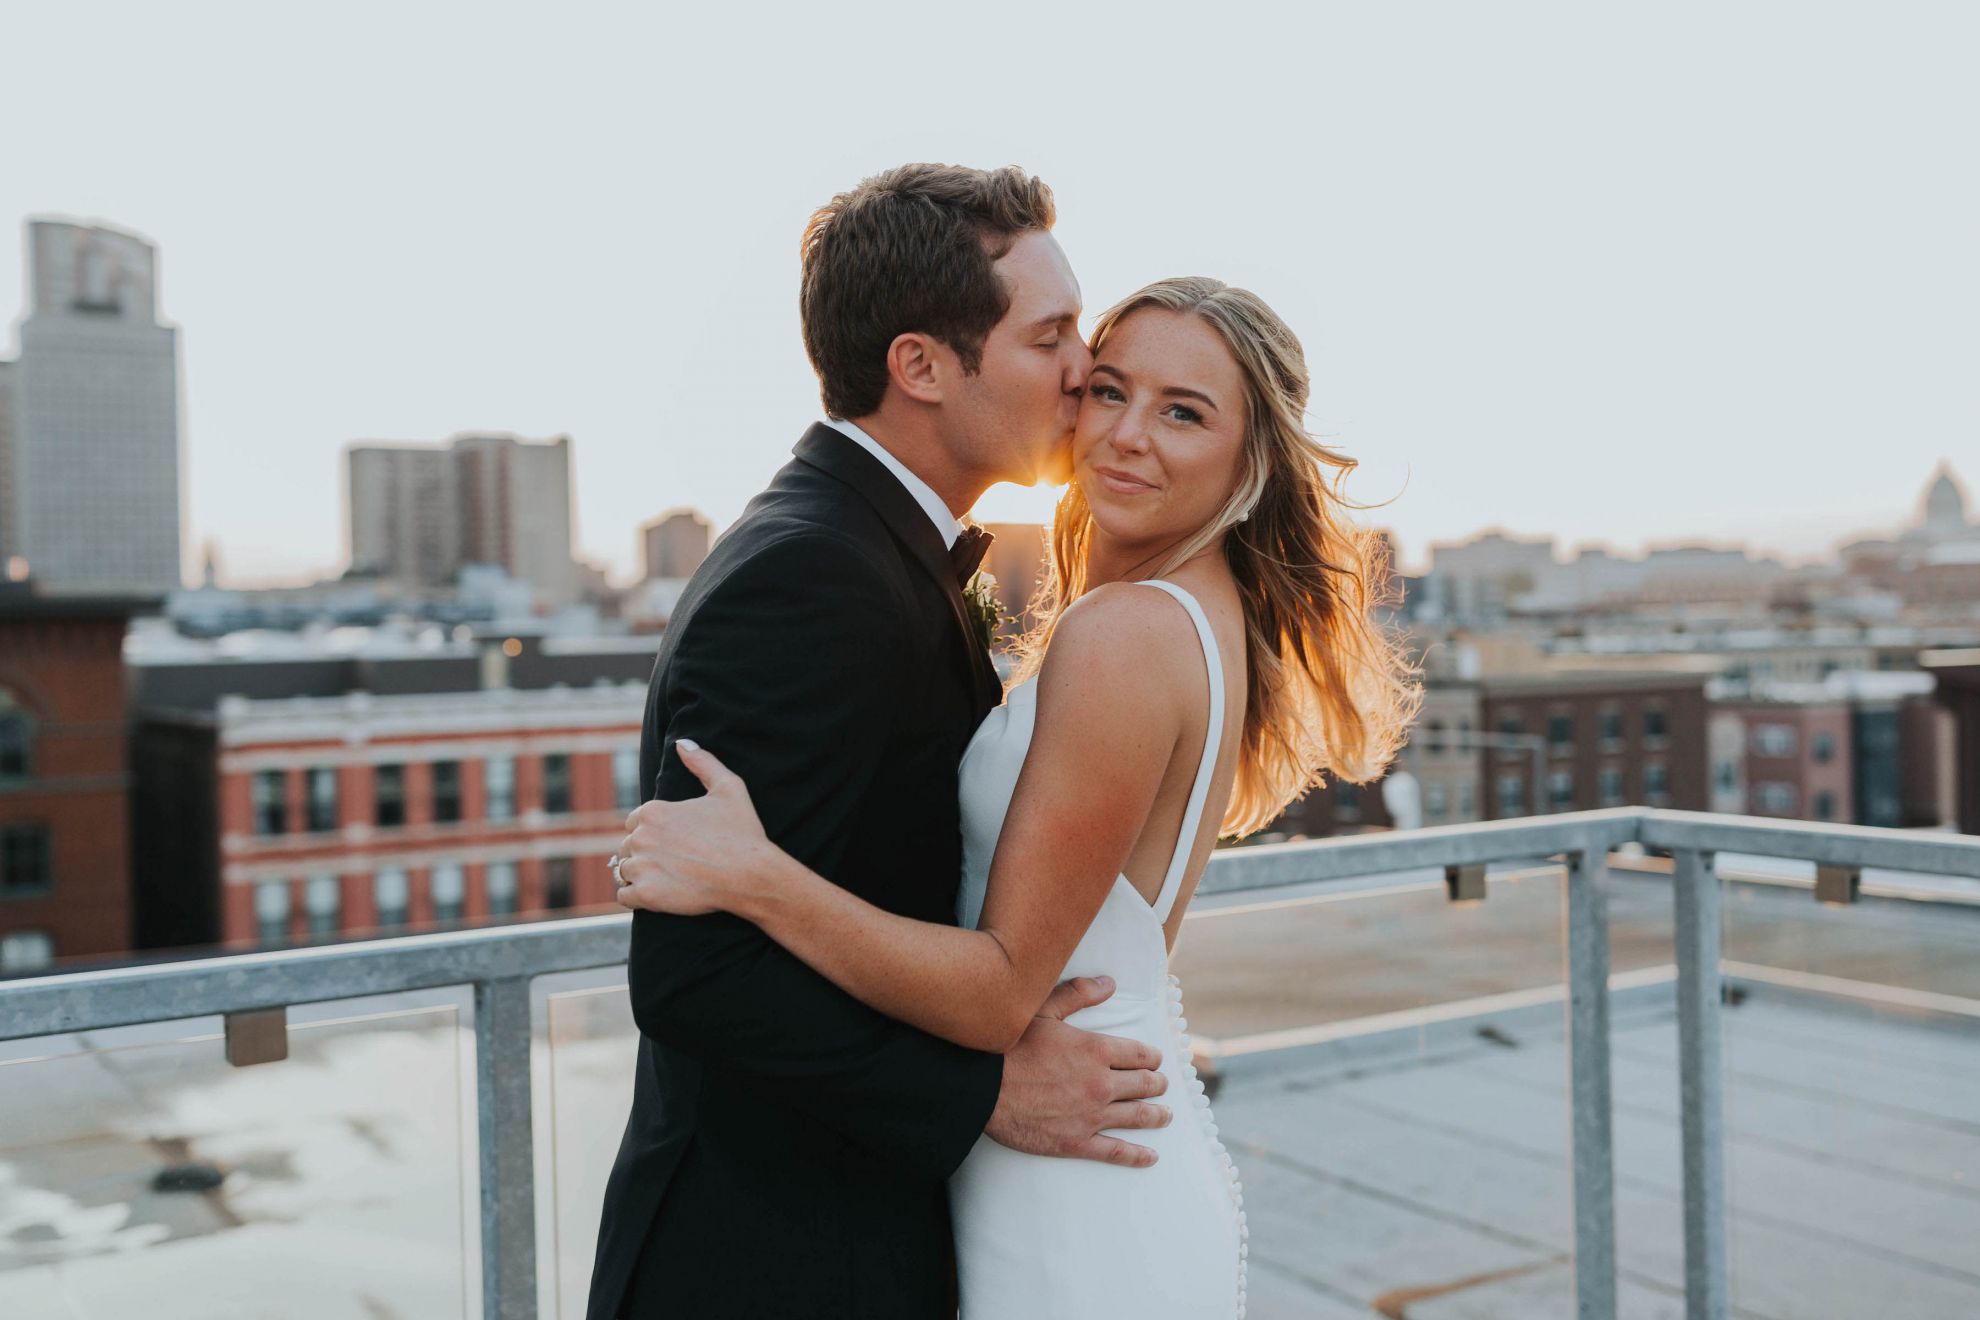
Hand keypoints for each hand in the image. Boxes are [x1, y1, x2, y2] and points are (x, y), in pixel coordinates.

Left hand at [614, 740, 781, 917]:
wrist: (751, 874)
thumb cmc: (742, 833)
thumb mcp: (729, 788)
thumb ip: (702, 762)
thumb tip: (682, 743)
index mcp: (655, 811)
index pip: (634, 822)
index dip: (652, 832)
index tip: (672, 843)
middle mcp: (642, 837)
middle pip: (627, 846)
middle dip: (645, 854)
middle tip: (672, 863)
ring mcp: (642, 867)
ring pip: (624, 871)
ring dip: (639, 876)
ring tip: (665, 879)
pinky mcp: (647, 895)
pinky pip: (624, 896)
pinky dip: (635, 896)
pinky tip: (655, 894)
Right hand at [984, 976, 1170, 1167]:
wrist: (981, 1088)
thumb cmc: (1008, 1046)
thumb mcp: (1043, 1010)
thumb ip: (1078, 994)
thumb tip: (1109, 983)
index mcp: (1096, 1050)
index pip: (1140, 1054)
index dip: (1151, 1057)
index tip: (1154, 1060)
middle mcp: (1100, 1084)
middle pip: (1144, 1085)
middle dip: (1156, 1084)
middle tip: (1161, 1085)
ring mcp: (1091, 1116)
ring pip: (1137, 1116)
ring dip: (1156, 1115)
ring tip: (1165, 1115)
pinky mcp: (1076, 1142)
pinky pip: (1116, 1151)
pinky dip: (1137, 1155)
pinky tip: (1150, 1156)